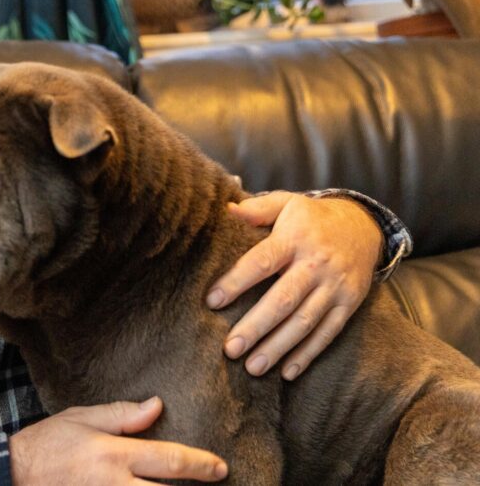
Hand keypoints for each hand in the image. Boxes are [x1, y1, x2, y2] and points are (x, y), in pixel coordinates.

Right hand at [9, 398, 227, 484]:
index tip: (220, 468)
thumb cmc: (46, 444)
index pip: (170, 461)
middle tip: (217, 485)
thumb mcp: (82, 418)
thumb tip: (157, 406)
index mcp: (114, 455)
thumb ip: (122, 415)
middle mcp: (115, 485)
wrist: (12, 475)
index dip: (200, 465)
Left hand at [206, 191, 381, 380]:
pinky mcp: (349, 304)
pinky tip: (287, 372)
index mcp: (295, 238)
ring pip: (305, 321)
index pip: (262, 261)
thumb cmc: (311, 217)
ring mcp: (336, 286)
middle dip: (256, 327)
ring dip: (278, 347)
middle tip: (230, 349)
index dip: (237, 281)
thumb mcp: (286, 203)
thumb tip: (226, 210)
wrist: (363, 225)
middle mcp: (317, 264)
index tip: (211, 301)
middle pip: (283, 300)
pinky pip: (329, 332)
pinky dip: (308, 354)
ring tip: (252, 367)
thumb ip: (257, 209)